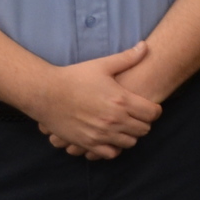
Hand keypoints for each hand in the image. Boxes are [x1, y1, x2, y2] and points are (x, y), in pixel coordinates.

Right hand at [29, 42, 161, 159]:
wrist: (45, 93)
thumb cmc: (74, 77)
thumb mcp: (102, 65)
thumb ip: (127, 58)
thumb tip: (145, 46)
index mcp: (121, 100)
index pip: (153, 113)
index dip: (154, 110)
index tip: (148, 106)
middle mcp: (114, 120)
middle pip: (144, 130)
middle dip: (143, 122)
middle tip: (136, 116)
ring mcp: (101, 134)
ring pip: (131, 143)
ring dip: (130, 135)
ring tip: (123, 126)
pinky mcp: (88, 143)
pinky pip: (111, 153)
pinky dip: (114, 147)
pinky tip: (110, 137)